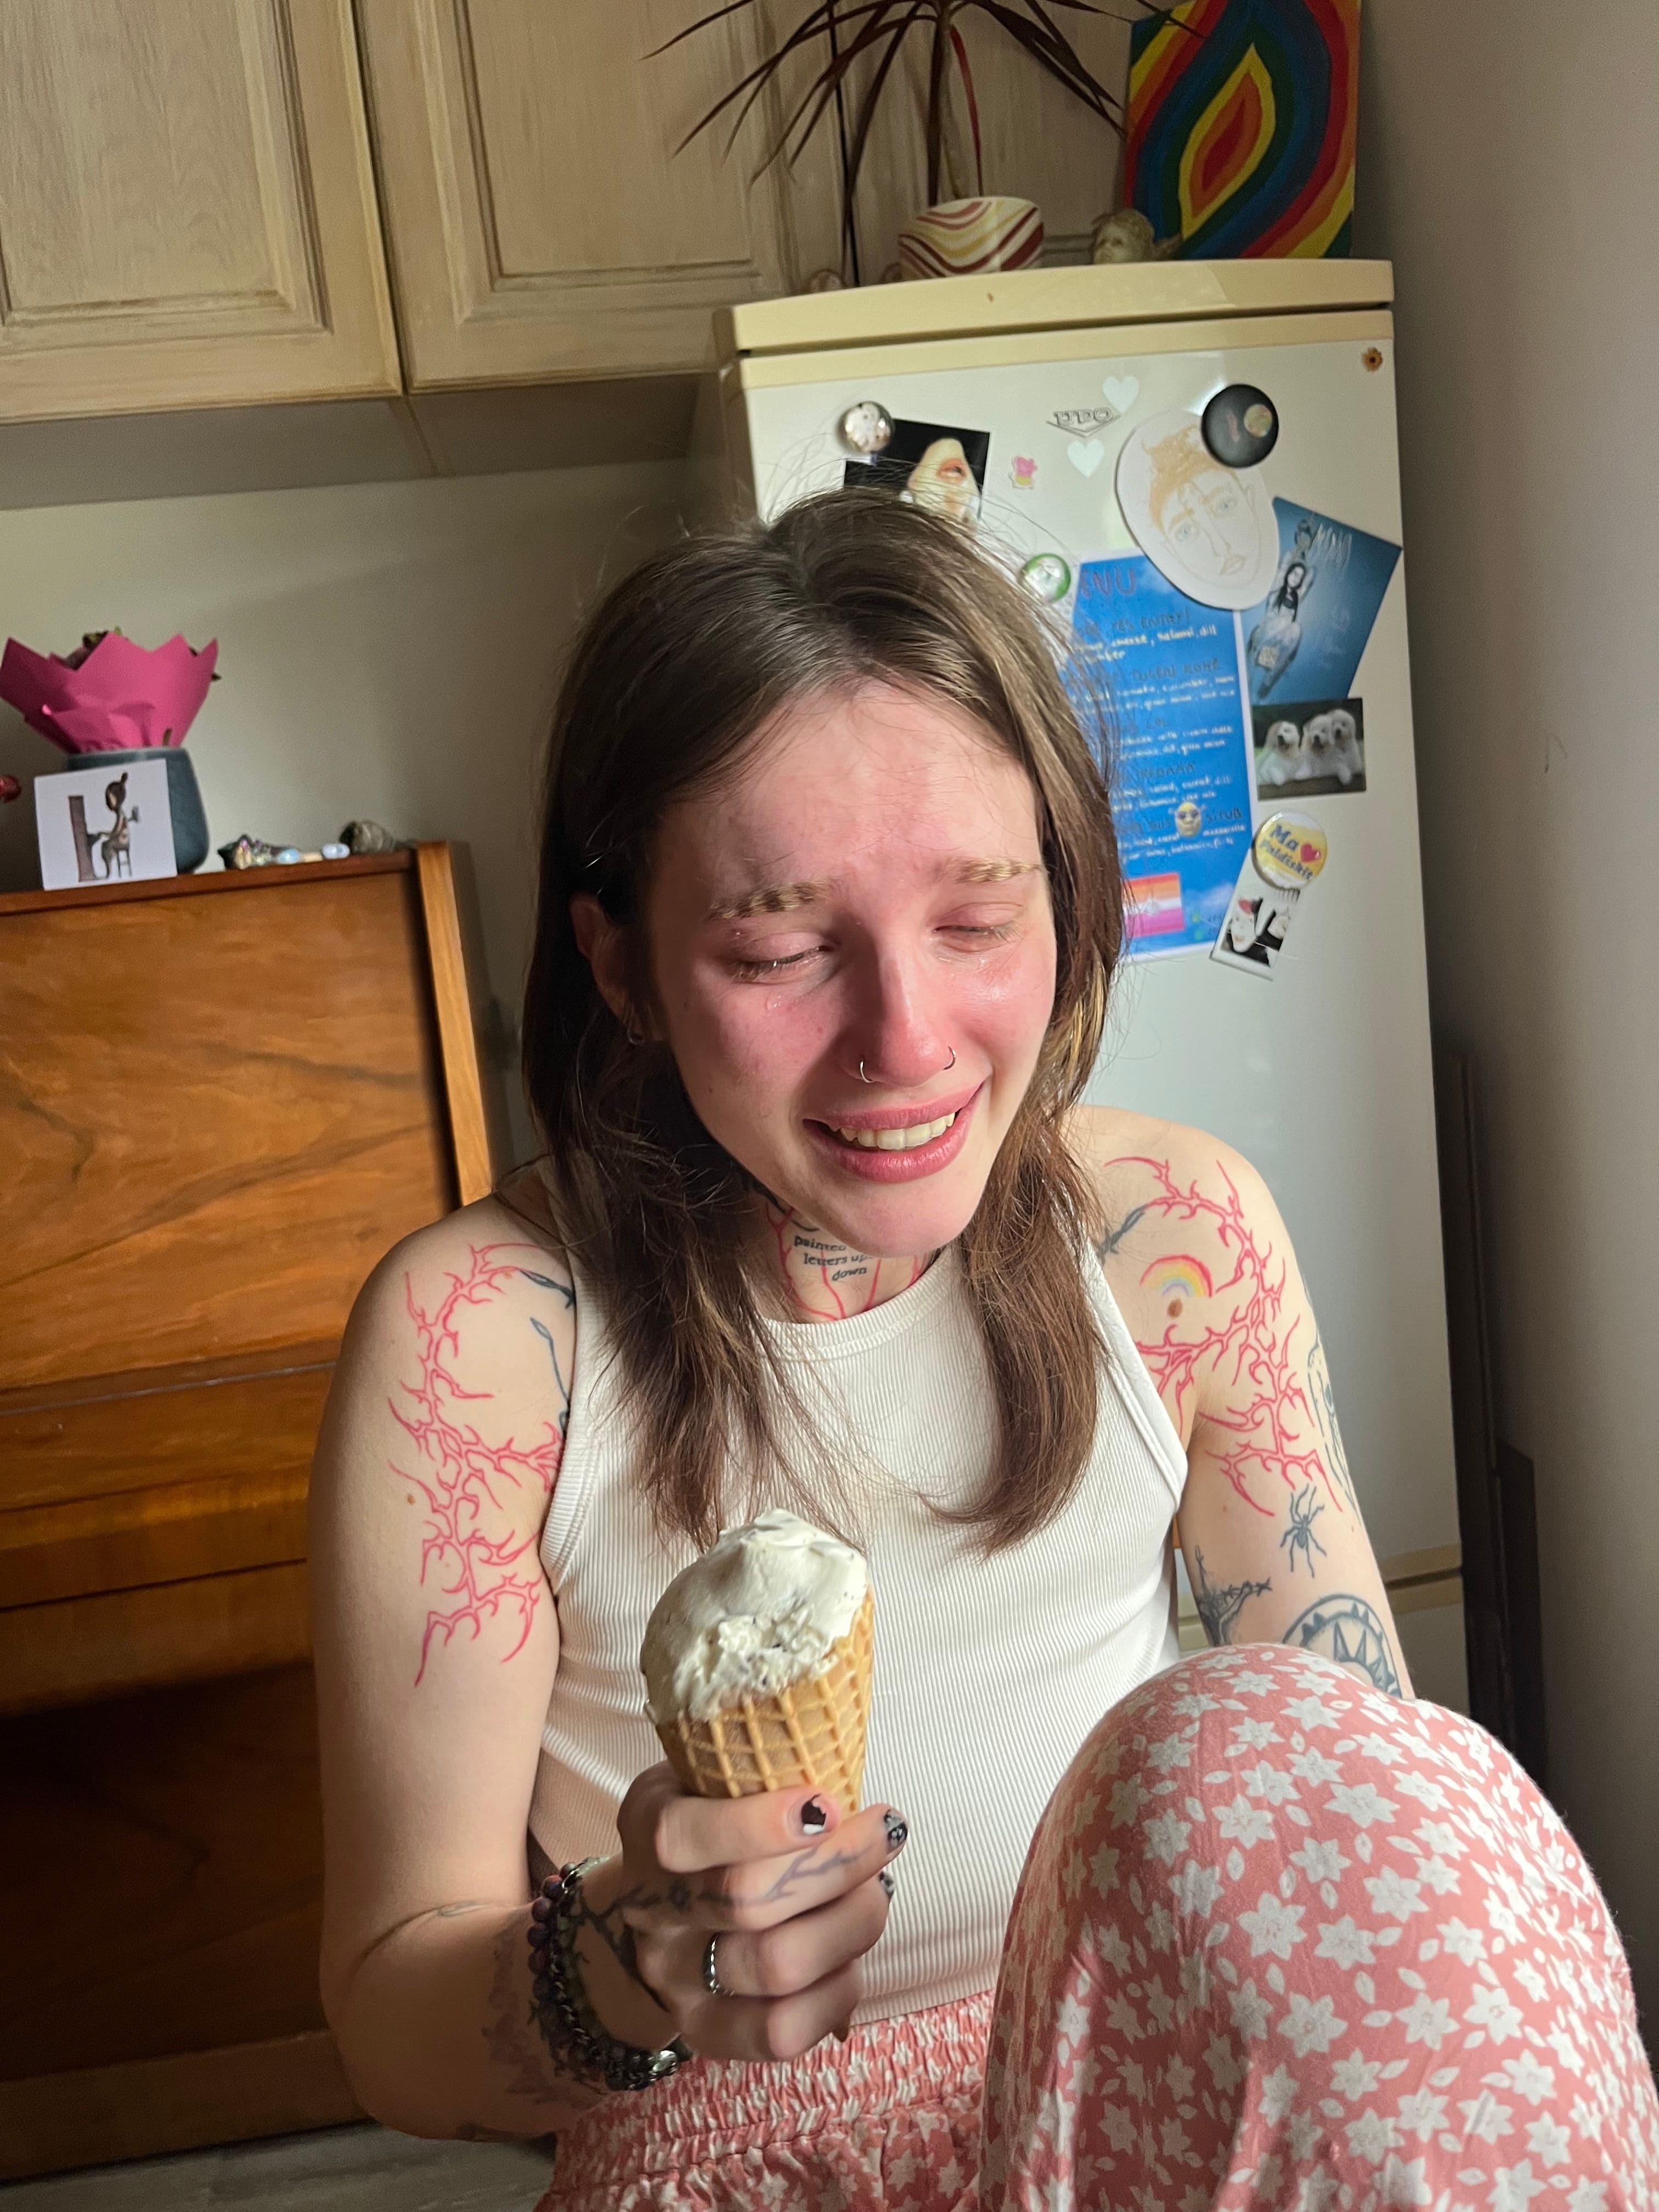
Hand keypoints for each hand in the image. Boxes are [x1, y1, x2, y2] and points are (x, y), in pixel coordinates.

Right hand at [572, 1764, 906, 2061]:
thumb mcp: (715, 1774)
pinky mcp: (706, 2034)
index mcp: (649, 1829)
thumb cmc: (716, 1820)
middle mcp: (653, 1910)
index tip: (829, 1803)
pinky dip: (838, 1990)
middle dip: (837, 1864)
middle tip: (885, 1833)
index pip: (683, 1835)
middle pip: (747, 1901)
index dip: (759, 1824)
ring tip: (875, 1889)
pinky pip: (781, 2032)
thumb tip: (846, 1760)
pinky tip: (852, 1955)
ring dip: (850, 1923)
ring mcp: (676, 1979)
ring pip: (776, 1966)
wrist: (663, 1908)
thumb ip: (762, 1765)